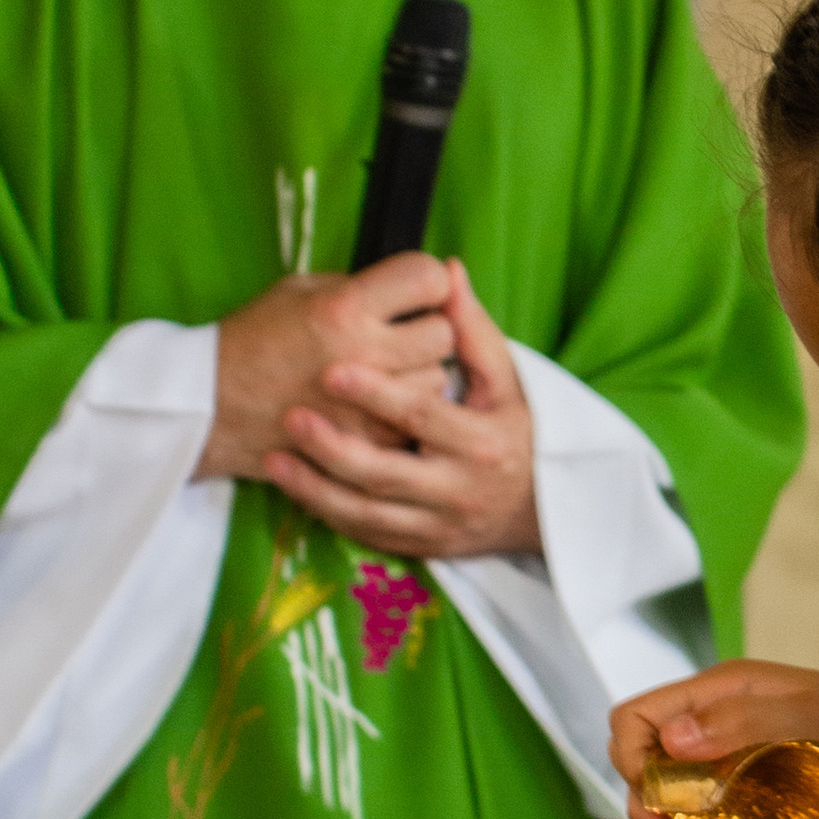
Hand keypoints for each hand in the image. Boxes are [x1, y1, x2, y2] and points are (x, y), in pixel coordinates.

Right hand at [200, 256, 454, 478]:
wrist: (210, 408)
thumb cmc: (253, 342)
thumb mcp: (299, 291)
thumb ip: (359, 287)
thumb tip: (410, 288)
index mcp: (344, 308)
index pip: (428, 277)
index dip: (425, 281)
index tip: (415, 292)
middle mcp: (362, 354)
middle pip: (443, 333)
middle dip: (428, 330)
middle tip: (402, 337)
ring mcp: (367, 406)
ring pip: (438, 382)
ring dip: (421, 376)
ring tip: (386, 375)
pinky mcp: (367, 445)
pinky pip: (414, 424)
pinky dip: (402, 415)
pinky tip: (375, 407)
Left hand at [207, 257, 542, 562]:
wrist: (544, 508)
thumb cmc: (518, 429)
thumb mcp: (508, 380)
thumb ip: (472, 328)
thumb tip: (448, 270)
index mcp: (483, 442)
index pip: (422, 417)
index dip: (376, 395)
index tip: (332, 372)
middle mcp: (461, 490)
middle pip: (386, 474)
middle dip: (333, 449)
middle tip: (289, 417)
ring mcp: (440, 525)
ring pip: (368, 515)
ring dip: (316, 490)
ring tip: (274, 461)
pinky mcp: (424, 547)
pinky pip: (368, 536)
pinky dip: (330, 515)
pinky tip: (297, 489)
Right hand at [609, 664, 818, 818]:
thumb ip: (750, 724)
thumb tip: (673, 741)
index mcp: (730, 693)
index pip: (644, 716)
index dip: (632, 756)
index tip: (651, 800)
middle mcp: (732, 729)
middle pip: (654, 763)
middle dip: (642, 799)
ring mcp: (753, 773)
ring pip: (681, 800)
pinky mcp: (777, 811)